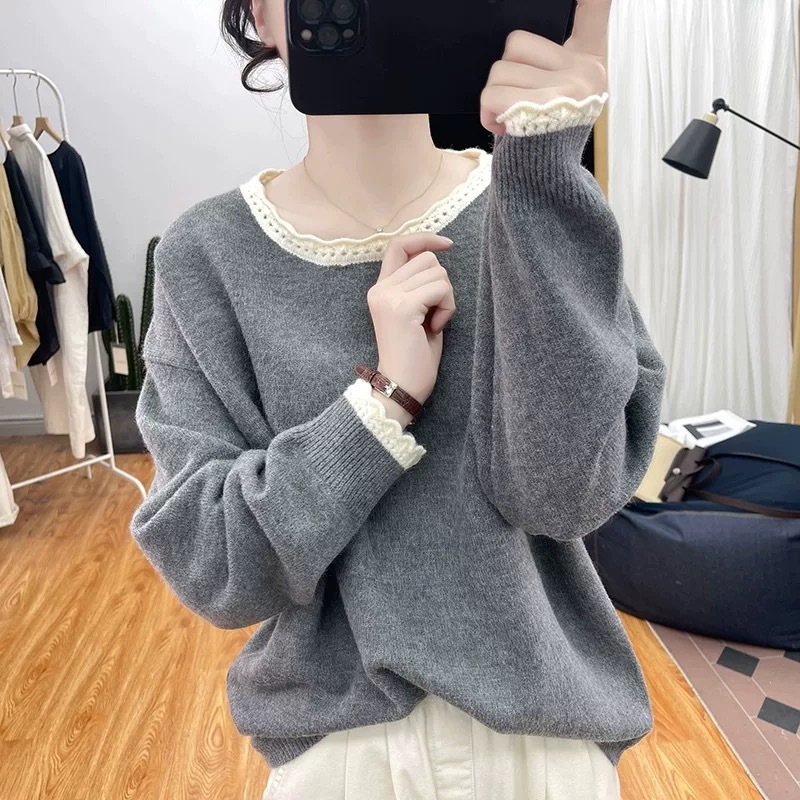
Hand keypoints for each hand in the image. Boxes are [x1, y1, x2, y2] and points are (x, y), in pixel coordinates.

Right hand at [367, 232, 455, 413]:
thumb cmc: (414, 357)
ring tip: (434, 322)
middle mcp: (380, 289)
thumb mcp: (417, 313)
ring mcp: (389, 297)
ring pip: (437, 272)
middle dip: (442, 283)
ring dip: (446, 297)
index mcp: (380, 289)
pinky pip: (440, 289)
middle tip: (435, 313)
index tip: (447, 244)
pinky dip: (447, 307)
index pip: (398, 245)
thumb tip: (436, 258)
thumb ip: (420, 286)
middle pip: (426, 258)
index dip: (424, 238)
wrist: (401, 387)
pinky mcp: (402, 307)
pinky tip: (435, 327)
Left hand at [480, 0, 610, 135]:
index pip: (594, 8)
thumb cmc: (540, 139)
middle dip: (504, 76)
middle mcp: (585, 71)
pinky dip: (488, 114)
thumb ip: (551, 62)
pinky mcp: (544, 107)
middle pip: (515, 43)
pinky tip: (506, 129)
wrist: (542, 185)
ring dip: (494, 99)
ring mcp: (568, 88)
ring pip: (499, 70)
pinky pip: (492, 95)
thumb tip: (518, 44)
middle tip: (519, 107)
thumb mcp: (555, 94)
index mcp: (588, 61)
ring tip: (513, 121)